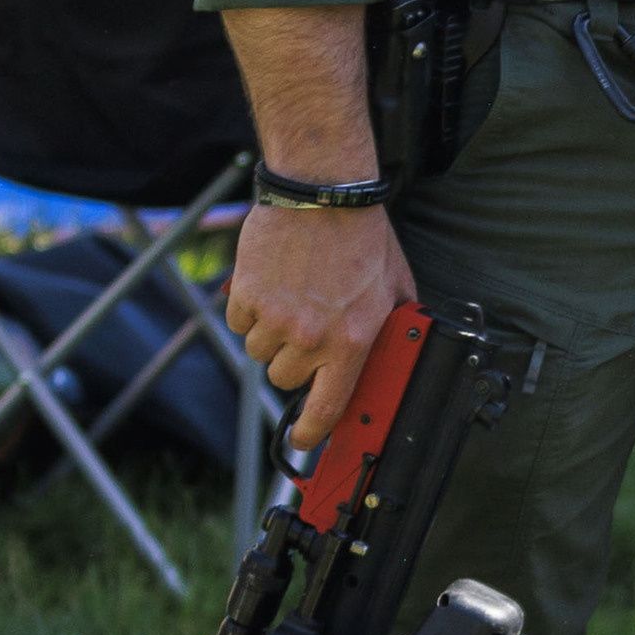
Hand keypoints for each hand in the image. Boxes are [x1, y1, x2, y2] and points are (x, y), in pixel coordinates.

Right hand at [225, 202, 422, 450]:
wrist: (323, 195)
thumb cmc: (362, 238)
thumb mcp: (395, 288)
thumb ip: (390, 327)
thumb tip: (393, 355)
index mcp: (352, 341)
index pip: (327, 405)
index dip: (312, 431)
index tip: (304, 440)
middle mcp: (312, 337)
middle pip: (284, 378)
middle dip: (293, 361)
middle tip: (305, 330)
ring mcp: (276, 318)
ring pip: (259, 351)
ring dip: (270, 333)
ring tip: (292, 298)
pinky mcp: (248, 296)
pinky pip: (239, 323)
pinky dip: (249, 310)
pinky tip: (271, 285)